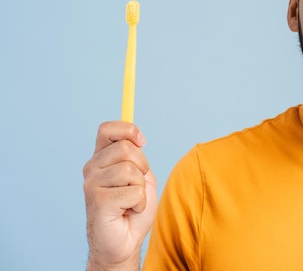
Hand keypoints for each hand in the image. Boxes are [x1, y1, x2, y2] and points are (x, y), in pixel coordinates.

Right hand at [83, 122, 156, 270]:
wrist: (126, 240)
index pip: (107, 129)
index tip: (141, 141)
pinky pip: (133, 192)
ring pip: (130, 171)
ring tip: (131, 201)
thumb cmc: (133, 207)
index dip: (128, 130)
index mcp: (101, 158)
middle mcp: (92, 168)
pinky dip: (139, 203)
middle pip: (126, 148)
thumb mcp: (140, 174)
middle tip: (136, 185)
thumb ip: (136, 155)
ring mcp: (92, 184)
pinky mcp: (98, 202)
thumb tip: (136, 137)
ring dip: (141, 189)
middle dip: (142, 166)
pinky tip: (128, 211)